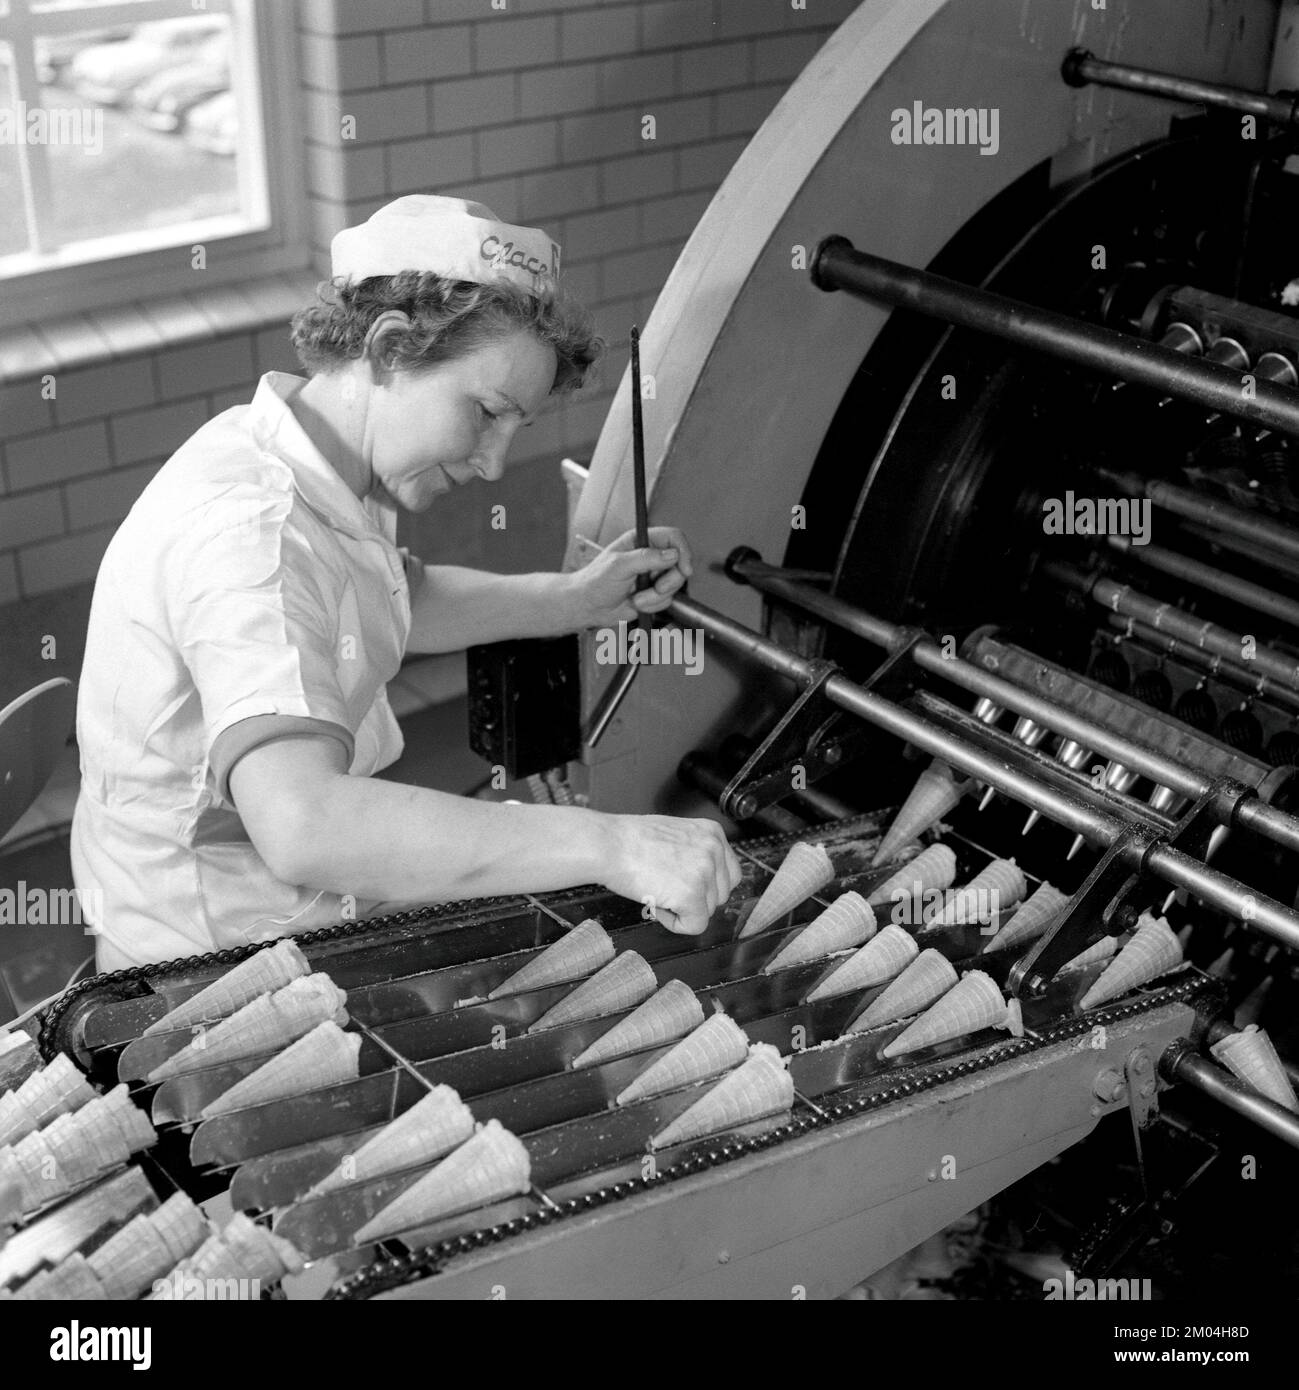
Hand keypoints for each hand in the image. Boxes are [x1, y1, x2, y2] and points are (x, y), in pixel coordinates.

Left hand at [566, 526, 693, 629]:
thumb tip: (672, 554)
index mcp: (641, 541)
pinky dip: (653, 605)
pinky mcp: (654, 593)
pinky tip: (637, 602)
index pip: (673, 537)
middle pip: (680, 564)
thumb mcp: (619, 565)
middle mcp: (650, 556)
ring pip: (675, 585)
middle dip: (669, 581)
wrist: (588, 606)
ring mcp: (653, 575)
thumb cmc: (595, 581)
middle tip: (656, 587)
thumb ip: (646, 558)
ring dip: (656, 596)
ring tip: (637, 597)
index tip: (684, 568)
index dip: (682, 551)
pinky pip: (667, 600)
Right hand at [599, 812, 741, 934]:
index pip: (728, 874)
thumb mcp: (676, 834)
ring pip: (707, 912)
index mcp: (712, 833)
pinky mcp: (692, 895)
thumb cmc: (629, 840)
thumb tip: (704, 879)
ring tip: (657, 890)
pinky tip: (656, 905)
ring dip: (682, 909)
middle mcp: (714, 849)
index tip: (682, 883)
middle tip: (664, 886)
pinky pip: (694, 925)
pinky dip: (674, 923)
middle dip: (694, 898)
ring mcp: (705, 872)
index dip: (704, 886)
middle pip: (720, 895)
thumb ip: (696, 853)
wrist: (607, 844)